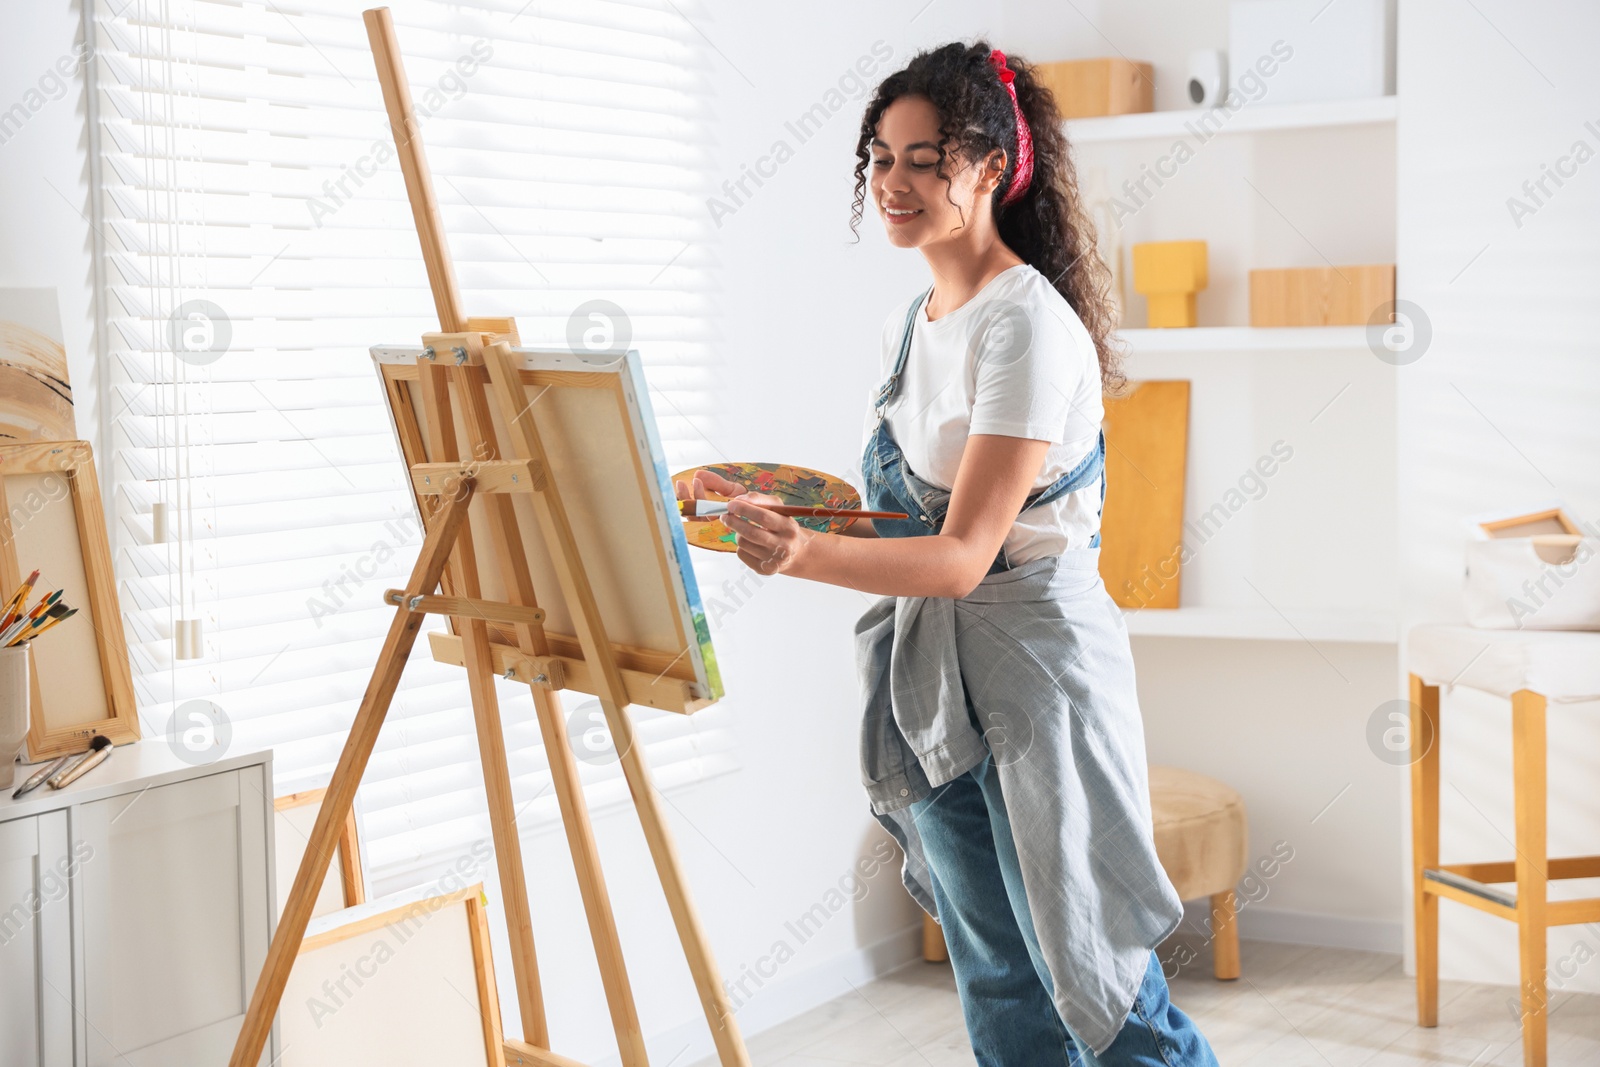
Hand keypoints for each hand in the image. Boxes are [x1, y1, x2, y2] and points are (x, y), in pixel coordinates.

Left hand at [673, 469, 804, 575]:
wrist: (796, 553)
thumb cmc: (783, 526)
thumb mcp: (778, 509)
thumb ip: (759, 499)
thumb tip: (738, 499)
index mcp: (789, 527)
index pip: (763, 516)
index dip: (743, 509)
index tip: (731, 504)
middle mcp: (784, 546)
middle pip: (750, 532)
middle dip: (733, 521)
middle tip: (725, 516)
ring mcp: (774, 560)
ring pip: (743, 543)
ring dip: (737, 533)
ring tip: (742, 529)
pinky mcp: (764, 570)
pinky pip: (742, 554)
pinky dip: (741, 546)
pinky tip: (749, 543)